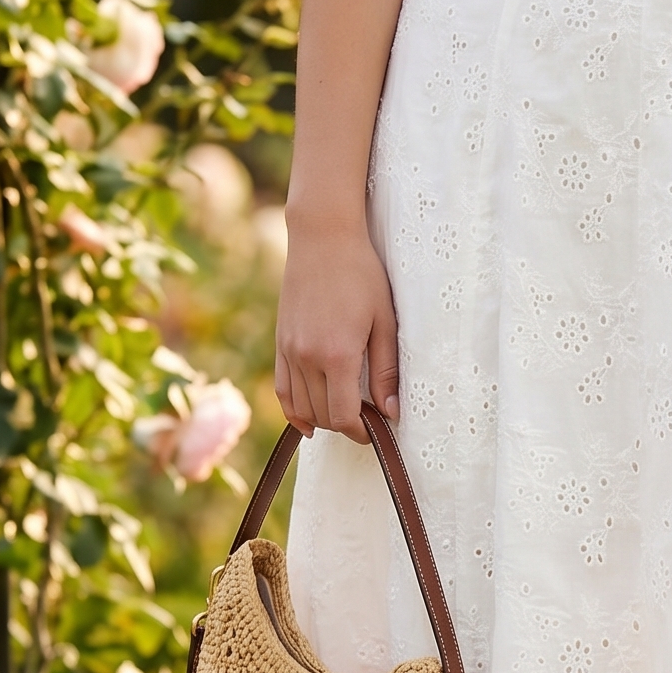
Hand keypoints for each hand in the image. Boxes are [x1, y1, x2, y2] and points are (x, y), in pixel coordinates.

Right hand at [274, 223, 399, 443]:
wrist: (323, 239)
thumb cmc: (361, 275)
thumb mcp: (384, 321)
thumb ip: (386, 370)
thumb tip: (391, 412)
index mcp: (337, 355)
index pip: (344, 416)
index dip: (361, 432)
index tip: (377, 431)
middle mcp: (307, 358)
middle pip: (323, 415)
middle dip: (346, 426)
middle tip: (369, 420)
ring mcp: (289, 351)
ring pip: (302, 407)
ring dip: (323, 418)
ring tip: (347, 413)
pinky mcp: (280, 343)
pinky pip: (283, 389)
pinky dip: (295, 410)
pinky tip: (309, 421)